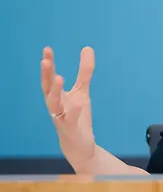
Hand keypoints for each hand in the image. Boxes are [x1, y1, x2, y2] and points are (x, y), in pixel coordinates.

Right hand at [41, 46, 96, 171]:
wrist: (79, 144)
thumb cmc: (77, 116)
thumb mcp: (82, 91)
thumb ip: (84, 72)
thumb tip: (88, 48)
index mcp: (56, 96)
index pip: (49, 78)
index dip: (48, 64)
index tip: (47, 49)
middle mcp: (55, 105)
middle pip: (47, 89)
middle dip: (46, 74)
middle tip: (45, 60)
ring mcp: (61, 117)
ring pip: (54, 104)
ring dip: (55, 91)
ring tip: (59, 77)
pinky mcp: (70, 129)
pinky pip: (70, 120)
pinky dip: (73, 112)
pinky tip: (78, 104)